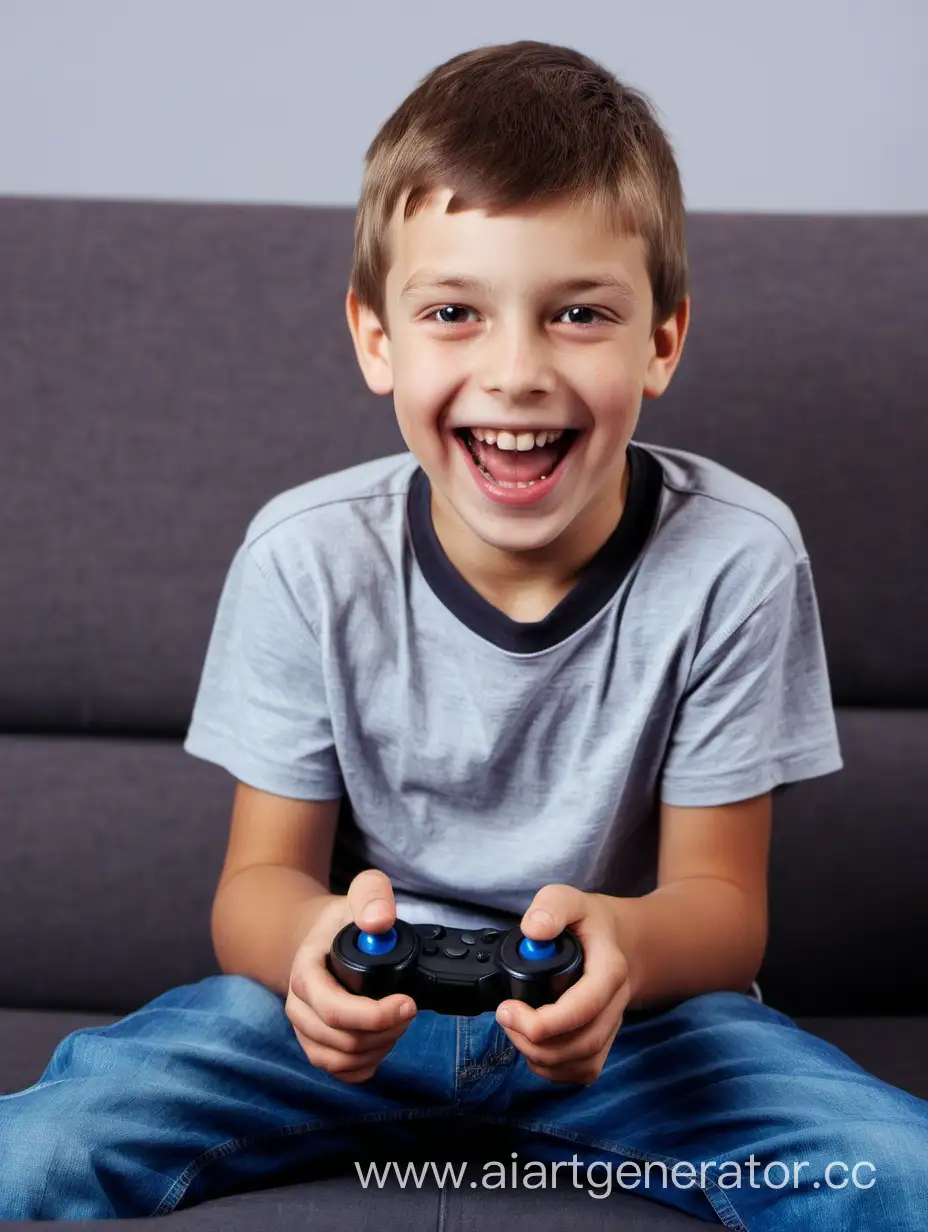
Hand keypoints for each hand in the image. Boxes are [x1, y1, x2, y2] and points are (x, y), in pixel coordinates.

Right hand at [285, 869, 417, 1082]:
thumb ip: (372, 895)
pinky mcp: (316, 1044)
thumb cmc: (343, 919)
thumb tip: (380, 922)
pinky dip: (366, 1065)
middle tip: (410, 1009)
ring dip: (379, 1049)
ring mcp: (304, 1029)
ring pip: (341, 1060)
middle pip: (342, 1040)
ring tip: (399, 1023)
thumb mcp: (361, 892)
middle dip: (386, 1031)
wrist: (321, 937)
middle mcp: (298, 1006)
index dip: (376, 1015)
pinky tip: (382, 1043)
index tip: (408, 1003)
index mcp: (305, 973)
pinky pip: (339, 1071)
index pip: (335, 1010)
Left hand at [496, 885, 630, 1084]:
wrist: (619, 940)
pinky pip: (583, 1071)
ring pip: (583, 1064)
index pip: (583, 1009)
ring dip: (541, 1057)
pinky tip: (533, 1047)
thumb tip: (532, 930)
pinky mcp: (602, 1042)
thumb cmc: (589, 922)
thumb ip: (551, 907)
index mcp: (609, 971)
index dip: (543, 1021)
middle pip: (582, 1043)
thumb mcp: (568, 899)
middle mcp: (615, 1004)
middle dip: (535, 1042)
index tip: (508, 1010)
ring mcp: (611, 1026)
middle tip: (505, 1017)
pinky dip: (554, 1070)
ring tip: (515, 1030)